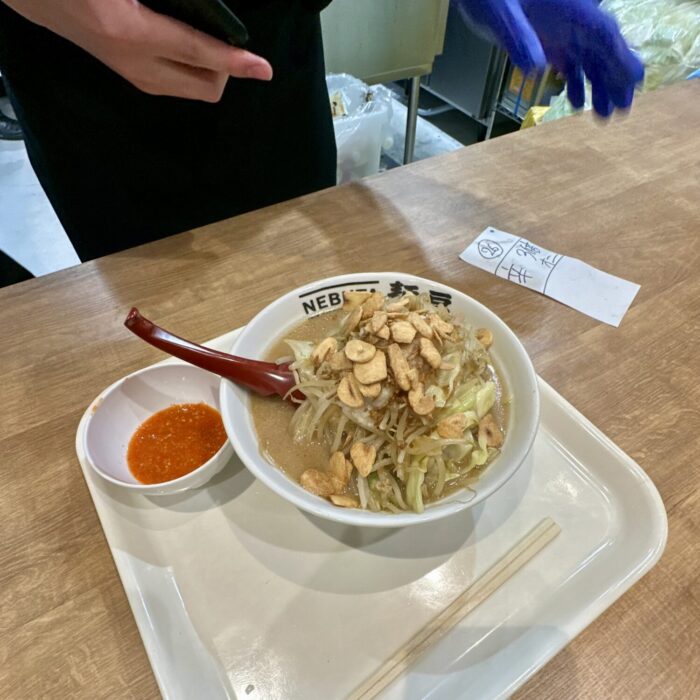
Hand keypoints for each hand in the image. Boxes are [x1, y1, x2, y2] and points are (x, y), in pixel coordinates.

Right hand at [2, 0, 272, 101]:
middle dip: (227, 67)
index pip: (200, 53)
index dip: (237, 61)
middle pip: (208, 87)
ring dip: (213, 70)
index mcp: (133, 33)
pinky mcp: (134, 78)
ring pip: (196, 90)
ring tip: (210, 40)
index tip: (264, 69)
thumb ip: (176, 7)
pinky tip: (192, 44)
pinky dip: (196, 68)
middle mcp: (138, 64)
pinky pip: (182, 85)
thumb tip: (204, 17)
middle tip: (224, 38)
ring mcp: (136, 76)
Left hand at [454, 0, 643, 116]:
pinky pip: (568, 62)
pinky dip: (574, 82)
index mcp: (568, 7)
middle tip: (622, 110)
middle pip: (601, 49)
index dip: (621, 56)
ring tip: (604, 115)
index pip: (603, 32)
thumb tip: (536, 67)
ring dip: (598, 85)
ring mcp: (558, 31)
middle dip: (614, 78)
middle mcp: (569, 19)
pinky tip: (577, 104)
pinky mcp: (545, 40)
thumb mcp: (499, 12)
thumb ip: (517, 36)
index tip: (635, 79)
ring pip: (587, 59)